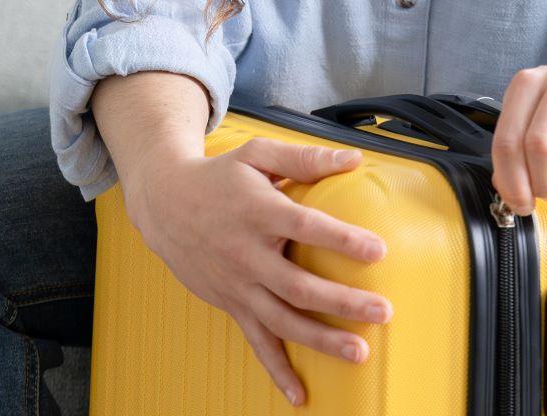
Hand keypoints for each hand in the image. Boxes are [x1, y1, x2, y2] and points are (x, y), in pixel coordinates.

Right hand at [125, 140, 392, 407]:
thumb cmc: (219, 177)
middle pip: (298, 285)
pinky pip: (256, 341)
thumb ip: (305, 156)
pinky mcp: (231, 303)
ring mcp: (238, 284)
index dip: (341, 240)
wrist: (164, 204)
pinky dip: (277, 371)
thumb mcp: (258, 155)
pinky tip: (300, 394)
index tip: (378, 251)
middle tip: (382, 311)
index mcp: (258, 211)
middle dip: (342, 302)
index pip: (305, 227)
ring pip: (282, 320)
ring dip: (321, 339)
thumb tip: (354, 158)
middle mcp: (247, 253)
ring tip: (359, 351)